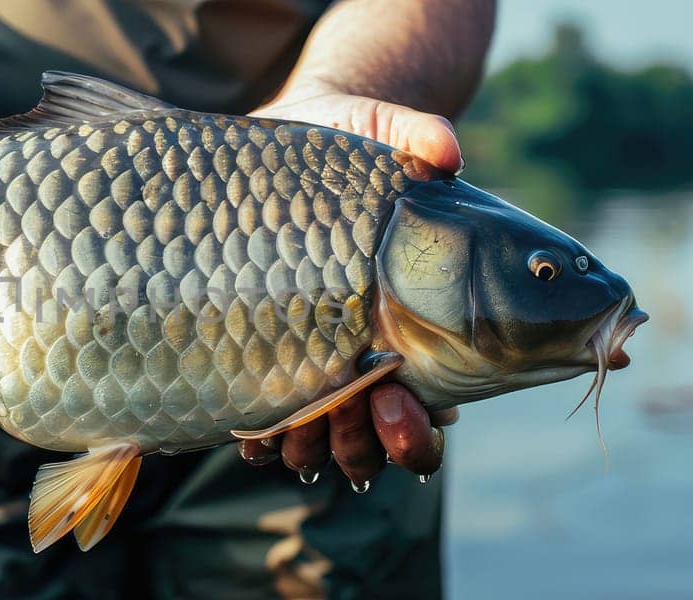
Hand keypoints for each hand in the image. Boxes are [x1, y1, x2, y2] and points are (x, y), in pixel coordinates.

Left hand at [238, 92, 462, 484]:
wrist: (276, 149)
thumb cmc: (343, 145)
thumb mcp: (381, 130)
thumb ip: (418, 136)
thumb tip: (445, 151)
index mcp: (414, 330)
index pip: (431, 410)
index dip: (416, 425)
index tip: (397, 394)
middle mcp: (365, 364)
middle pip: (373, 444)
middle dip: (361, 444)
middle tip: (346, 413)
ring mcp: (311, 372)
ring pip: (319, 448)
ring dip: (308, 450)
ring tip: (290, 430)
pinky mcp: (259, 366)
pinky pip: (262, 429)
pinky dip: (258, 440)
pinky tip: (247, 429)